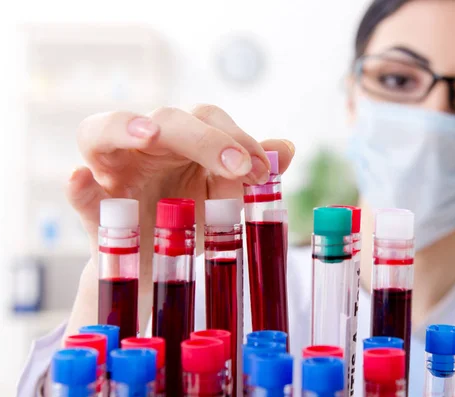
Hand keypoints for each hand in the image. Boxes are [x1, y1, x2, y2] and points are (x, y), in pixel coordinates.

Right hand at [67, 104, 293, 283]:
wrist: (159, 264)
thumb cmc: (191, 217)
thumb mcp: (225, 195)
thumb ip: (249, 172)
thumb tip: (286, 148)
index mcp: (181, 139)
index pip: (207, 118)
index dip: (236, 138)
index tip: (263, 170)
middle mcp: (144, 145)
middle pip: (166, 119)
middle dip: (205, 138)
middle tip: (238, 166)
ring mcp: (112, 171)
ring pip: (102, 132)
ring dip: (124, 127)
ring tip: (149, 134)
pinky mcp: (93, 207)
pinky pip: (80, 193)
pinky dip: (78, 186)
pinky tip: (82, 179)